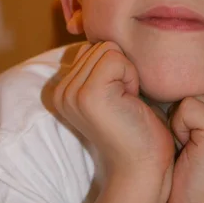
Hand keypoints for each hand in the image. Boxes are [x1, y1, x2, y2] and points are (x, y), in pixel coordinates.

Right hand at [53, 42, 175, 189]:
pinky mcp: (88, 94)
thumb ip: (102, 66)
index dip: (117, 67)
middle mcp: (61, 90)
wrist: (142, 167)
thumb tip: (105, 35)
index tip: (121, 97)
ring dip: (127, 73)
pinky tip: (130, 102)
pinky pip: (116, 59)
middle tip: (126, 101)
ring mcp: (72, 92)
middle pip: (100, 45)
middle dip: (122, 68)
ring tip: (127, 102)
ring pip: (109, 49)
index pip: (93, 47)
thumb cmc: (138, 128)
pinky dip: (131, 77)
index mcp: (63, 89)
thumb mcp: (115, 90)